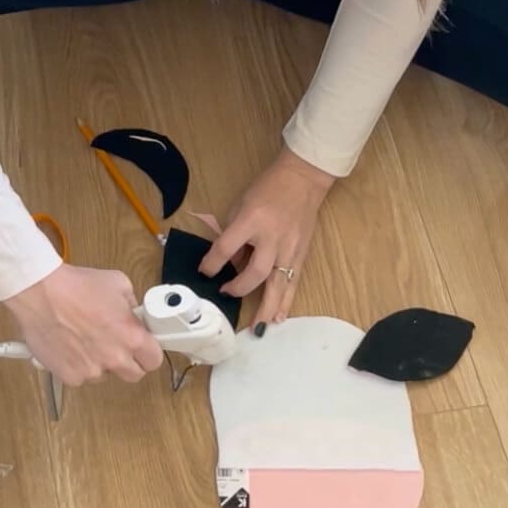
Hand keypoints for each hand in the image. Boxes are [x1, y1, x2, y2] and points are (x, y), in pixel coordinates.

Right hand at [6, 264, 163, 386]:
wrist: (40, 293)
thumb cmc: (77, 285)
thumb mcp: (118, 284)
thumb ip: (132, 305)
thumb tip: (133, 314)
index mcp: (131, 337)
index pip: (154, 360)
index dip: (149, 352)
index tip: (143, 347)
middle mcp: (114, 358)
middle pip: (134, 374)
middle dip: (129, 361)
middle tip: (115, 344)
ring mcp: (91, 371)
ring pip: (104, 375)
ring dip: (100, 363)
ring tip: (84, 340)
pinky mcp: (69, 376)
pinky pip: (81, 376)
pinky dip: (77, 365)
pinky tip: (69, 345)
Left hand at [199, 147, 334, 325]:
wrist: (303, 179)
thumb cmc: (267, 189)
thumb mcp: (241, 205)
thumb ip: (233, 234)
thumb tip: (230, 262)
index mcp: (252, 221)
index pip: (226, 248)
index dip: (212, 263)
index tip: (205, 272)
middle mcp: (271, 237)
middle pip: (255, 272)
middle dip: (239, 289)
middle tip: (226, 294)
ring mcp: (289, 248)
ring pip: (278, 283)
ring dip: (267, 307)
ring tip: (258, 328)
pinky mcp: (301, 254)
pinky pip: (293, 282)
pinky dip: (286, 301)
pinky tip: (279, 317)